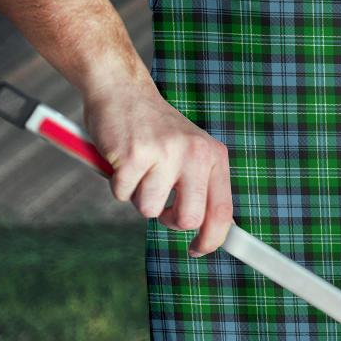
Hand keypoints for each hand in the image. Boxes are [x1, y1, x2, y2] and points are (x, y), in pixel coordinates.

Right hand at [83, 82, 232, 256]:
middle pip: (189, 219)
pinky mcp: (134, 155)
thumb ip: (201, 186)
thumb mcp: (190, 152)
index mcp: (214, 155)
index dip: (212, 240)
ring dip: (138, 196)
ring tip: (139, 168)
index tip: (198, 250)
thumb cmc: (155, 130)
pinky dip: (117, 183)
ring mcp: (165, 153)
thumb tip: (211, 231)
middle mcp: (195, 153)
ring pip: (149, 210)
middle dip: (169, 220)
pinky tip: (122, 159)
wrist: (123, 90)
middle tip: (160, 202)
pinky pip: (122, 194)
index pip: (223, 211)